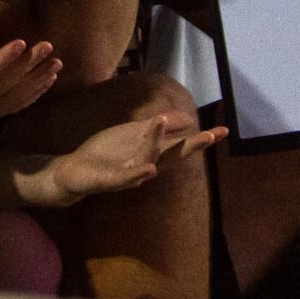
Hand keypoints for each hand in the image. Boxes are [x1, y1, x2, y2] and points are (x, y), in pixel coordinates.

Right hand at [0, 29, 62, 128]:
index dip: (3, 59)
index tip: (22, 42)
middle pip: (7, 84)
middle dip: (29, 64)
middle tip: (47, 46)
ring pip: (17, 96)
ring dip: (38, 79)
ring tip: (56, 62)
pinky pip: (17, 105)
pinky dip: (35, 93)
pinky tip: (48, 80)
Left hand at [36, 114, 226, 204]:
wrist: (76, 172)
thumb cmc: (107, 154)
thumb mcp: (134, 134)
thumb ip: (158, 128)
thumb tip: (186, 118)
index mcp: (151, 153)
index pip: (180, 144)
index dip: (201, 138)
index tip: (223, 130)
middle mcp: (145, 165)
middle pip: (173, 155)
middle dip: (192, 146)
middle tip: (212, 136)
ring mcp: (129, 174)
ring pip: (150, 160)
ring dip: (159, 144)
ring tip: (167, 123)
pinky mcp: (110, 181)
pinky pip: (127, 177)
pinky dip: (139, 173)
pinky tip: (150, 168)